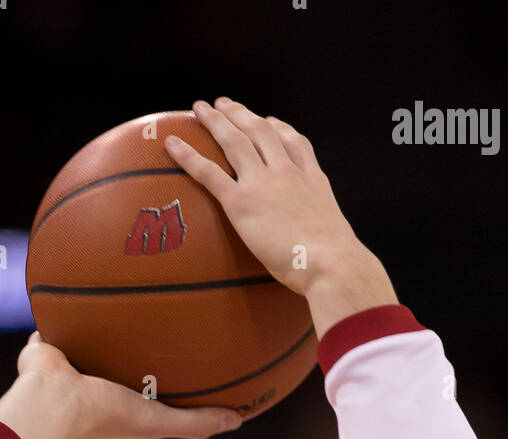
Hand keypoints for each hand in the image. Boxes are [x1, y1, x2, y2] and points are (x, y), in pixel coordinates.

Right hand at [0, 332, 241, 438]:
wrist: (53, 397)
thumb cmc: (103, 416)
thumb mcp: (157, 420)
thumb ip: (195, 422)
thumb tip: (237, 420)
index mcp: (115, 420)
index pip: (147, 408)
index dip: (164, 396)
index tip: (181, 380)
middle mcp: (93, 398)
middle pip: (121, 376)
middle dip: (136, 361)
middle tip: (157, 337)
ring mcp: (70, 375)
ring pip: (93, 351)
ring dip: (106, 335)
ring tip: (126, 308)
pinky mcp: (50, 352)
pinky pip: (64, 328)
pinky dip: (73, 314)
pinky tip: (87, 290)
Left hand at [164, 98, 362, 297]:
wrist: (331, 264)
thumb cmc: (335, 265)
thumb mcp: (334, 237)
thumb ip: (321, 235)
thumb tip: (317, 257)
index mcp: (312, 180)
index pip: (296, 144)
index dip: (280, 128)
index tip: (269, 120)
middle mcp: (288, 172)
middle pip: (261, 132)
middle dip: (241, 114)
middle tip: (223, 104)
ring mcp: (264, 183)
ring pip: (235, 141)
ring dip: (215, 121)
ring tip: (199, 109)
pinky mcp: (242, 203)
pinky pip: (210, 173)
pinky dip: (188, 156)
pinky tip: (172, 143)